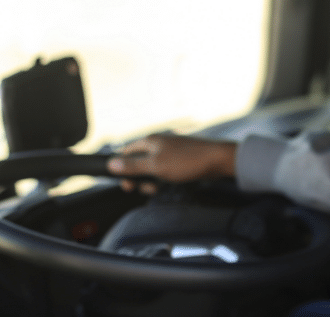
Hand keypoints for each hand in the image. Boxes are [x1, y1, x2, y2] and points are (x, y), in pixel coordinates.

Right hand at [106, 133, 236, 193]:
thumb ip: (133, 166)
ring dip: (152, 180)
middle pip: (138, 162)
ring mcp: (169, 152)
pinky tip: (170, 183)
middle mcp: (158, 144)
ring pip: (152, 168)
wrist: (218, 161)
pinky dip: (164, 179)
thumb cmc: (188, 161)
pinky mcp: (179, 160)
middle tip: (147, 188)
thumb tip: (111, 164)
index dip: (122, 169)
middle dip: (139, 178)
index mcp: (149, 141)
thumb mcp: (156, 166)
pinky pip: (164, 171)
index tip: (127, 183)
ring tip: (160, 187)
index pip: (125, 153)